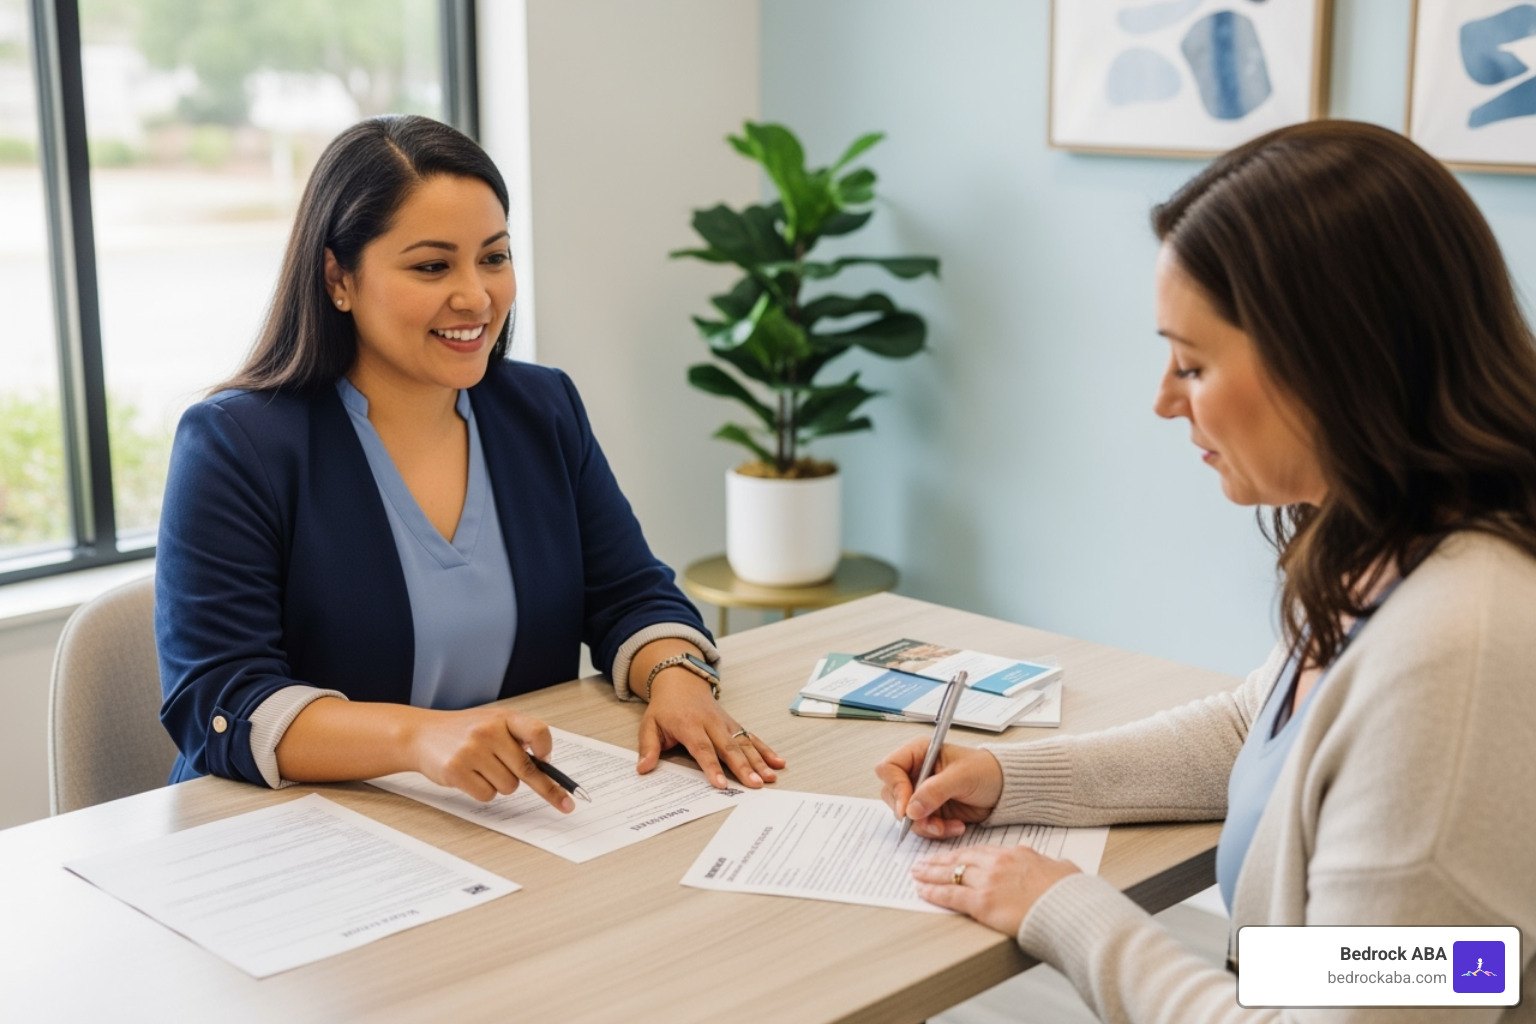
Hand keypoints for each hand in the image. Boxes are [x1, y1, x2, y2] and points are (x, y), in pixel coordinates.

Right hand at [407, 706, 574, 810]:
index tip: (550, 763)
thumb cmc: (463, 732)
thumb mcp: (492, 723)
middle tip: (561, 801)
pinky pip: (487, 795)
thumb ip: (517, 737)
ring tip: (484, 770)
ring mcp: (471, 751)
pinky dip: (483, 792)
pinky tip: (471, 778)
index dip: (547, 750)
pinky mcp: (456, 771)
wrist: (422, 735)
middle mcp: (488, 732)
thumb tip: (544, 764)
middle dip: (543, 787)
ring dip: (501, 785)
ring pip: (508, 787)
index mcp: (503, 718)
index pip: (537, 732)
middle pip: (526, 769)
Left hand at [638, 672, 785, 787]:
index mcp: (689, 724)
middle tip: (755, 784)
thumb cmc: (665, 707)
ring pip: (745, 743)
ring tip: (770, 778)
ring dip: (759, 761)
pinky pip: (752, 737)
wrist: (681, 681)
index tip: (721, 784)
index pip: (702, 749)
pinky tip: (778, 762)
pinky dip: (766, 750)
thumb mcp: (649, 724)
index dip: (712, 767)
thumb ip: (648, 747)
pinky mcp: (735, 724)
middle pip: (729, 747)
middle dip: (743, 767)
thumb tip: (643, 769)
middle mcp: (712, 723)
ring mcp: (726, 723)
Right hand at [875, 737, 1003, 838]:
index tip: (907, 807)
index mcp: (919, 753)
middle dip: (910, 812)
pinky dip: (937, 830)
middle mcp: (916, 772)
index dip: (895, 788)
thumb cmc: (987, 771)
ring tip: (947, 826)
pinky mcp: (931, 811)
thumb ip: (934, 791)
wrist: (1006, 789)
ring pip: (906, 815)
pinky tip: (956, 826)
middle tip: (928, 820)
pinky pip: (922, 826)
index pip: (889, 768)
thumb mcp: (961, 776)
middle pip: (892, 795)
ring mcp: (922, 793)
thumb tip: (911, 809)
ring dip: (925, 825)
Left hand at [911, 844, 1079, 935]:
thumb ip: (1052, 866)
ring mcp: (989, 881)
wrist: (1072, 910)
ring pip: (951, 873)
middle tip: (925, 861)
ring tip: (917, 873)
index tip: (953, 856)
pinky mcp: (983, 902)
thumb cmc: (1072, 895)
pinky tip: (923, 891)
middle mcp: (999, 863)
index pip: (982, 851)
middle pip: (961, 858)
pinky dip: (934, 892)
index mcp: (1017, 854)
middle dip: (940, 860)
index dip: (963, 855)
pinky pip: (951, 895)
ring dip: (931, 873)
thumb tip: (1056, 866)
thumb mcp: (1064, 870)